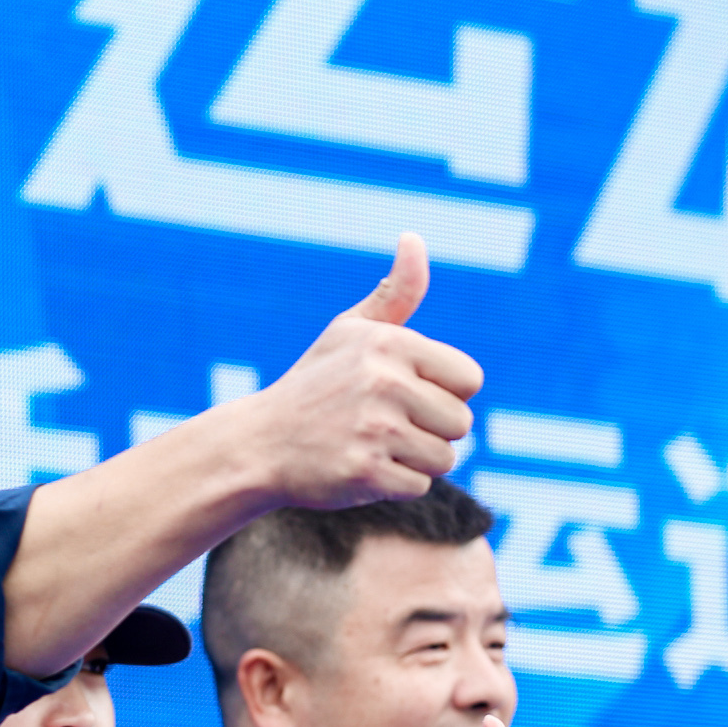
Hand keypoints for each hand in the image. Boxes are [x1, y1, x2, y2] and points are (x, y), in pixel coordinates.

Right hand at [243, 233, 483, 509]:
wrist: (257, 445)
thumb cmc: (314, 385)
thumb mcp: (350, 332)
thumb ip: (395, 294)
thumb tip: (414, 239)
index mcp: (390, 344)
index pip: (470, 379)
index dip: (445, 393)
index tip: (408, 396)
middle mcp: (384, 383)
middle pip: (461, 423)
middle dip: (431, 431)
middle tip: (386, 428)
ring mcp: (374, 430)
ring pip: (444, 459)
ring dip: (415, 461)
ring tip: (374, 447)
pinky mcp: (364, 472)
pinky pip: (418, 487)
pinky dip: (395, 485)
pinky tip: (362, 469)